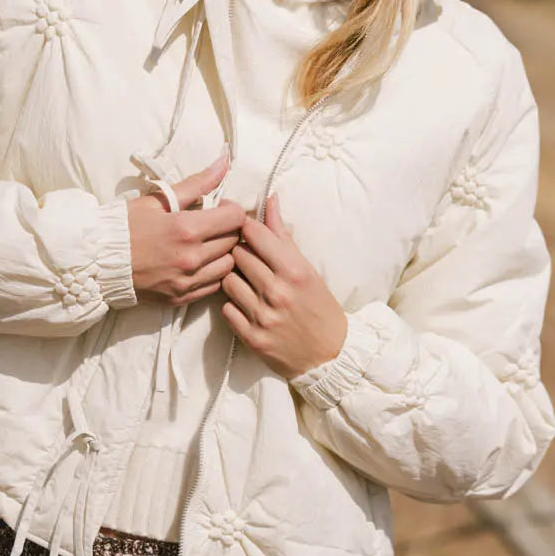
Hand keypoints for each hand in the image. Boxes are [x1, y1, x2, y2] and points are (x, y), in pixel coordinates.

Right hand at [127, 149, 245, 305]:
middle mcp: (191, 258)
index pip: (236, 218)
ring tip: (207, 245)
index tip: (220, 208)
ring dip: (223, 253)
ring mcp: (186, 281)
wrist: (97, 261)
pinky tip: (198, 263)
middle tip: (212, 225)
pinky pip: (214, 285)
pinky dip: (212, 273)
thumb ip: (196, 183)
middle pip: (233, 241)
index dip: (232, 209)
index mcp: (186, 229)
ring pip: (228, 266)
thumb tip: (224, 161)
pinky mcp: (181, 298)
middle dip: (227, 229)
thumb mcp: (157, 199)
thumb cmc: (124, 226)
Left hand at [221, 192, 346, 377]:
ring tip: (246, 283)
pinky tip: (245, 305)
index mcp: (294, 270)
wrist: (329, 355)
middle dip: (239, 252)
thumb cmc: (319, 307)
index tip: (243, 228)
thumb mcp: (307, 269)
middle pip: (237, 254)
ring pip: (227, 281)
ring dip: (233, 279)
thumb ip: (282, 236)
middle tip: (247, 259)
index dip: (245, 227)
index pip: (253, 233)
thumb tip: (270, 200)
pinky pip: (226, 309)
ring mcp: (263, 316)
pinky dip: (232, 305)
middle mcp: (277, 291)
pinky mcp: (252, 338)